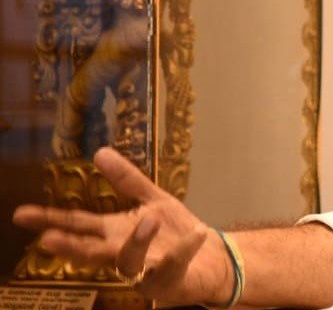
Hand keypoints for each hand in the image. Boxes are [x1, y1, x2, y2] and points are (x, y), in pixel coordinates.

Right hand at [12, 147, 231, 307]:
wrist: (209, 259)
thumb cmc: (173, 232)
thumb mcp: (152, 200)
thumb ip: (127, 180)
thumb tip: (100, 151)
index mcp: (114, 233)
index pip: (77, 225)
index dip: (50, 220)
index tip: (21, 214)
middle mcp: (122, 254)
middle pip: (90, 252)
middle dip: (70, 247)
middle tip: (48, 240)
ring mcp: (143, 271)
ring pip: (129, 262)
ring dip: (137, 241)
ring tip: (149, 219)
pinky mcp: (169, 281)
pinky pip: (173, 265)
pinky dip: (184, 249)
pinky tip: (197, 232)